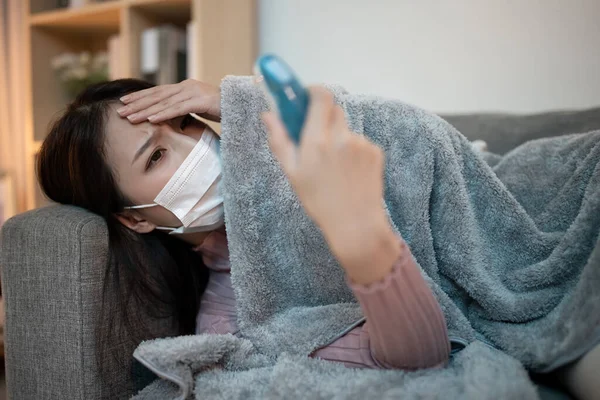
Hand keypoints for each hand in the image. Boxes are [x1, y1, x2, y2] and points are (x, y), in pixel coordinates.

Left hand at [117, 79, 220, 123]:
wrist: (243, 108)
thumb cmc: (223, 111)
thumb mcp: (200, 110)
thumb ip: (186, 110)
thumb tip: (171, 118)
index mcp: (185, 87)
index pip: (158, 92)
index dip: (140, 97)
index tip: (124, 102)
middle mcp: (187, 86)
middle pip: (157, 95)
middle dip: (137, 104)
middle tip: (119, 111)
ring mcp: (194, 92)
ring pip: (164, 102)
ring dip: (145, 110)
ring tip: (130, 117)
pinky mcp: (201, 101)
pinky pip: (178, 108)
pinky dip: (163, 114)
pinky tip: (151, 119)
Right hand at [264, 87, 399, 283]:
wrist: (355, 224)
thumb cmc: (319, 201)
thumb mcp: (292, 173)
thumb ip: (280, 140)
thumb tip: (268, 115)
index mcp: (317, 141)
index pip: (321, 97)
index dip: (313, 91)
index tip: (306, 96)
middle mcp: (341, 137)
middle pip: (334, 110)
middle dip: (323, 118)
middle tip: (316, 137)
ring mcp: (361, 144)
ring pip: (346, 128)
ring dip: (338, 137)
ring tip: (334, 166)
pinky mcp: (375, 152)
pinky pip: (360, 141)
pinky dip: (352, 150)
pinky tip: (348, 172)